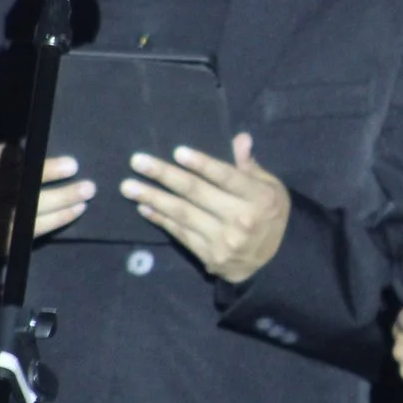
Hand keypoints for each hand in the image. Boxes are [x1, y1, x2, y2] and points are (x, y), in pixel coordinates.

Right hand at [0, 145, 92, 258]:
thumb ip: (5, 158)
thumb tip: (42, 143)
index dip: (9, 155)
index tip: (30, 149)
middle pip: (15, 182)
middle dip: (46, 173)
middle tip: (73, 165)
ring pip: (30, 208)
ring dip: (62, 199)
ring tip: (87, 189)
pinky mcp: (5, 240)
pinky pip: (36, 227)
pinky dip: (59, 217)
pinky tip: (77, 209)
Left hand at [121, 133, 290, 283]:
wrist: (274, 263)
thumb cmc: (269, 216)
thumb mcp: (271, 188)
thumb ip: (251, 166)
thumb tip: (240, 139)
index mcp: (259, 198)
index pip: (226, 177)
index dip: (202, 164)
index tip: (177, 152)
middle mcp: (241, 219)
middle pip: (197, 193)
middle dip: (164, 175)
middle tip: (137, 162)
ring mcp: (223, 240)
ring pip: (183, 215)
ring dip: (153, 198)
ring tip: (128, 186)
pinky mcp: (209, 256)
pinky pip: (181, 234)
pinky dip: (161, 220)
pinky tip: (144, 207)